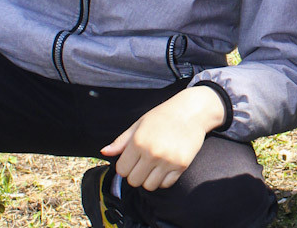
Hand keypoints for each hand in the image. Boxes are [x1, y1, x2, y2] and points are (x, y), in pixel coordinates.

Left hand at [101, 85, 225, 190]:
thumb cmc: (164, 115)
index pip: (121, 170)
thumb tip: (104, 152)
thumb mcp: (140, 123)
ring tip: (156, 164)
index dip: (126, 165)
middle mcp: (152, 152)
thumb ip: (122, 140)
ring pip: (149, 186)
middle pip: (134, 181)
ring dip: (150, 178)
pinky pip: (166, 184)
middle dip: (137, 173)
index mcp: (138, 141)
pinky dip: (164, 179)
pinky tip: (166, 165)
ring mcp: (167, 160)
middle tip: (145, 161)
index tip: (133, 158)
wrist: (192, 111)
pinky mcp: (181, 165)